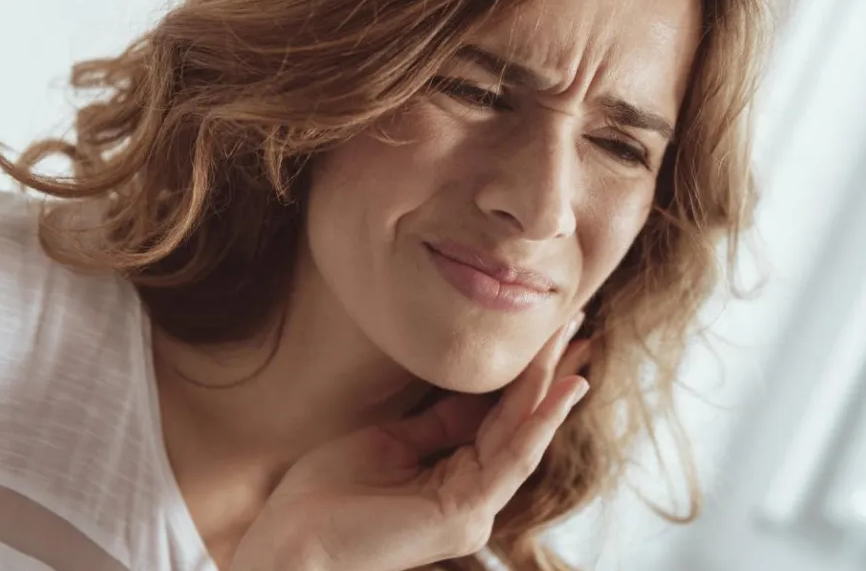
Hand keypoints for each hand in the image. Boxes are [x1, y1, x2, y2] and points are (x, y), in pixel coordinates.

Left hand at [229, 315, 591, 570]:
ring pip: (521, 436)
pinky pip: (510, 460)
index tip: (545, 333)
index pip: (498, 419)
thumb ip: (436, 425)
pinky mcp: (465, 515)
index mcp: (453, 480)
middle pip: (518, 422)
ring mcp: (473, 510)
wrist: (291, 544)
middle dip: (547, 370)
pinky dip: (538, 422)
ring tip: (574, 341)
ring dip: (548, 385)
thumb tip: (473, 391)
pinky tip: (559, 390)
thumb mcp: (388, 443)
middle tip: (573, 322)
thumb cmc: (326, 499)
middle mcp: (473, 497)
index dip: (522, 375)